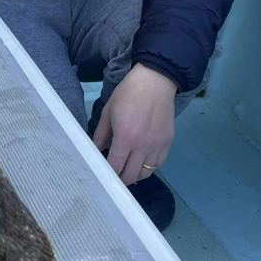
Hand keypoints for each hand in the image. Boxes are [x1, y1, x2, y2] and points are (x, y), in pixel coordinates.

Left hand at [91, 63, 176, 184]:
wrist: (156, 81)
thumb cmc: (128, 93)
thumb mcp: (108, 112)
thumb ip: (100, 135)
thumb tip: (93, 152)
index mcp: (126, 137)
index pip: (115, 167)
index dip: (107, 175)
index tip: (102, 176)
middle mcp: (143, 145)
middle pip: (131, 175)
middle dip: (120, 180)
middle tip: (113, 178)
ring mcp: (158, 145)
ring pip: (146, 173)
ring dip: (134, 176)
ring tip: (127, 171)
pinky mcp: (168, 142)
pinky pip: (158, 164)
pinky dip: (148, 168)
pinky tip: (140, 163)